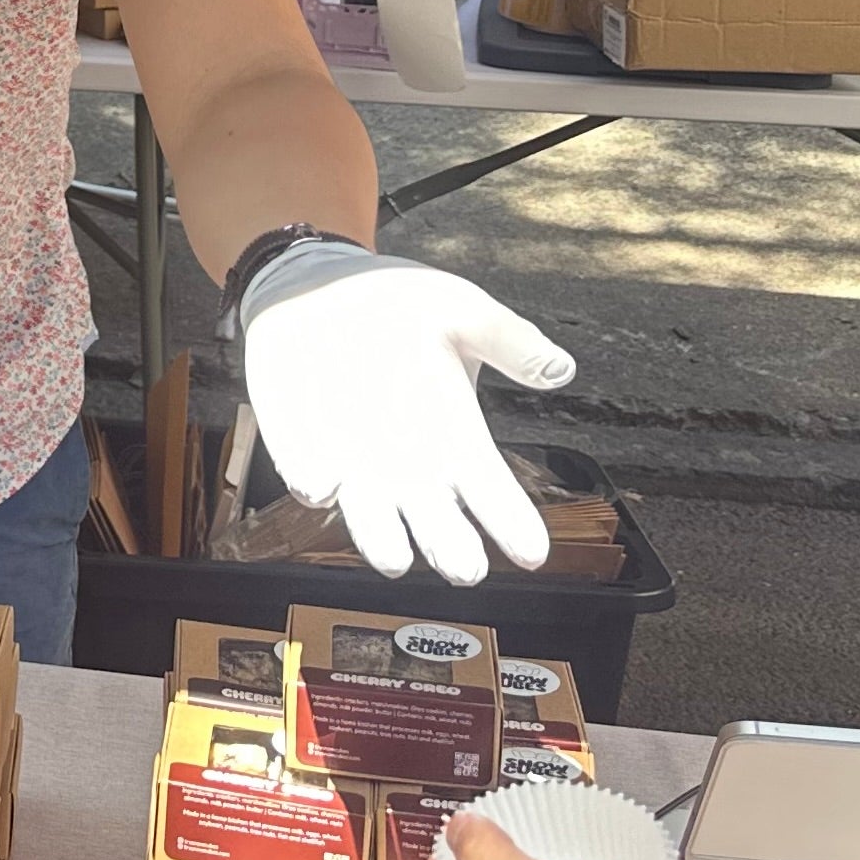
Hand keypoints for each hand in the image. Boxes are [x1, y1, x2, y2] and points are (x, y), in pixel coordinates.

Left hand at [237, 243, 573, 582]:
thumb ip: (509, 341)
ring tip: (394, 558)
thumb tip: (561, 368)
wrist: (324, 289)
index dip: (512, 523)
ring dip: (378, 537)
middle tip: (465, 569)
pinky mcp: (298, 446)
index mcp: (456, 437)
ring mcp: (351, 463)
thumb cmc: (402, 307)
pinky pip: (304, 471)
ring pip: (368, 516)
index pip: (491, 491)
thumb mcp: (463, 313)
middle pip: (434, 522)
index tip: (532, 554)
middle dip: (448, 546)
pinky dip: (312, 480)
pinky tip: (321, 487)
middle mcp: (408, 465)